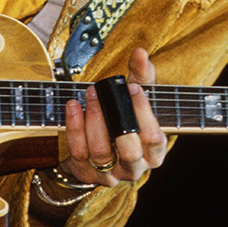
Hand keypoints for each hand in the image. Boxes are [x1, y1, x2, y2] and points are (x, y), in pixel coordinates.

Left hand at [61, 48, 166, 186]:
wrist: (101, 142)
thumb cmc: (126, 115)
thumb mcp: (137, 97)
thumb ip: (141, 75)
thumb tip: (140, 53)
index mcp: (154, 152)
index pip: (154, 138)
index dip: (143, 113)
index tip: (132, 88)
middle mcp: (135, 167)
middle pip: (129, 152)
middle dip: (114, 120)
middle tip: (102, 91)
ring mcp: (110, 173)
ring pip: (100, 151)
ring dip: (92, 119)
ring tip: (89, 93)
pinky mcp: (86, 172)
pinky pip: (79, 151)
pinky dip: (74, 127)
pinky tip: (73, 106)